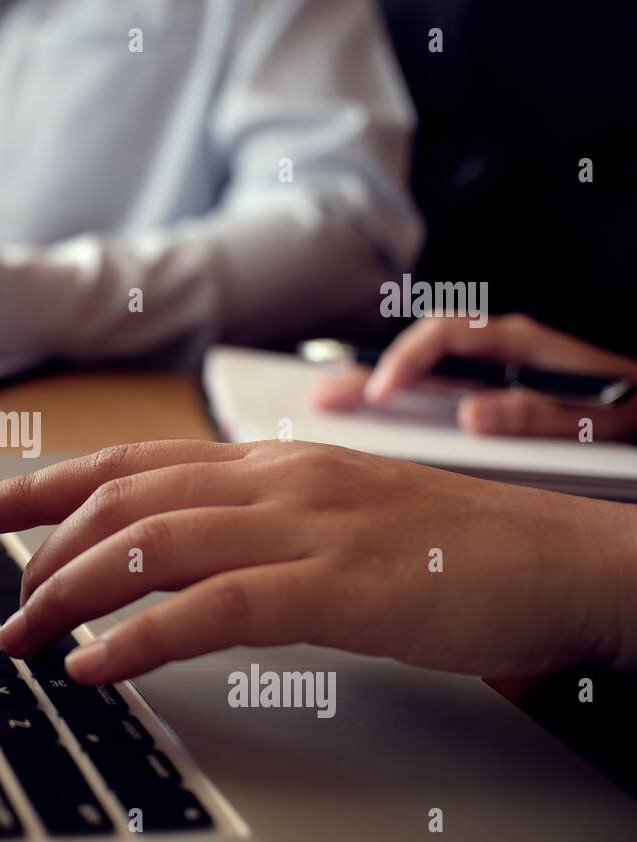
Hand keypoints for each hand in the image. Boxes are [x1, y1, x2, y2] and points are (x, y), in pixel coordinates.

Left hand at [0, 440, 636, 683]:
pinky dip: (140, 636)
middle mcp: (273, 479)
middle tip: (6, 602)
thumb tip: (166, 558)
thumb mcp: (330, 517)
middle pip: (119, 497)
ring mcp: (303, 526)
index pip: (124, 461)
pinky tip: (95, 664)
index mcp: (267, 461)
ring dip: (70, 591)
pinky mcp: (335, 587)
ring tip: (26, 635)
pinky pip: (211, 607)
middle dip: (41, 549)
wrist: (558, 560)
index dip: (37, 486)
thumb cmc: (447, 547)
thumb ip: (251, 524)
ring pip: (149, 543)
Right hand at [313, 314, 636, 438]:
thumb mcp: (594, 416)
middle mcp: (496, 351)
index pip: (442, 336)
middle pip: (416, 352)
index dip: (404, 362)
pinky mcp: (488, 397)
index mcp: (517, 341)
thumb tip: (470, 415)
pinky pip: (431, 392)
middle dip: (366, 373)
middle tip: (322, 396)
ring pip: (420, 371)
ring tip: (330, 403)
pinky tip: (373, 418)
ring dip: (375, 385)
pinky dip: (397, 400)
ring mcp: (489, 374)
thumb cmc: (631, 409)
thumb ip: (535, 414)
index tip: (379, 394)